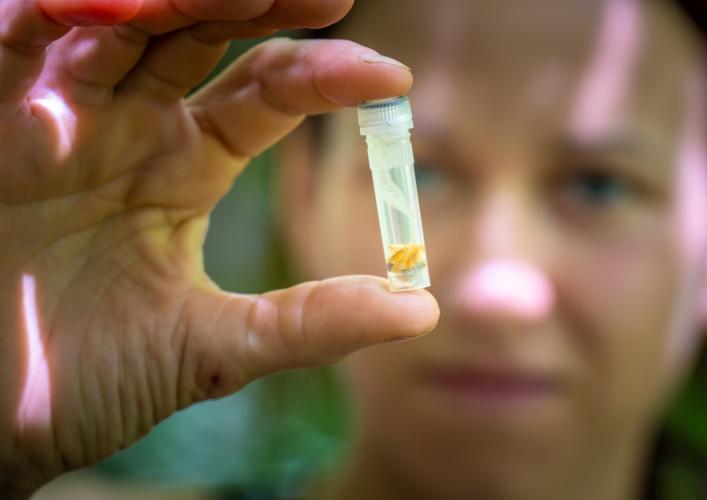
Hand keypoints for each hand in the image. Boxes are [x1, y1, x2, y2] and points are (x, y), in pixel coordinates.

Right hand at [0, 1, 438, 495]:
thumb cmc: (88, 381)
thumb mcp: (213, 347)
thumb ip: (308, 323)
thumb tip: (420, 311)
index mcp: (186, 165)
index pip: (267, 92)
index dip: (326, 77)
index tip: (392, 82)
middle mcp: (128, 124)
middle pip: (200, 31)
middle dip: (258, 5)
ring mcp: (60, 115)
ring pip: (121, 20)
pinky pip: (20, 39)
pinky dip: (60, 13)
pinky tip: (115, 6)